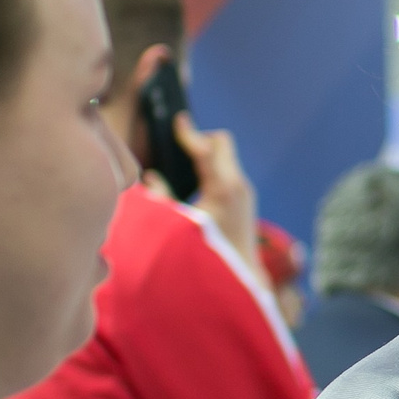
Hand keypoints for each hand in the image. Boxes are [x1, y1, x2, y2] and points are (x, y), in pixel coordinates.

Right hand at [169, 112, 260, 268]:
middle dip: (201, 141)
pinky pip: (229, 172)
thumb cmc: (206, 255)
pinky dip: (214, 169)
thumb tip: (151, 178)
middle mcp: (239, 186)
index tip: (178, 120)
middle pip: (223, 144)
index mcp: (222, 189)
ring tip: (185, 163)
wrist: (239, 278)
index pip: (206, 149)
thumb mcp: (178, 228)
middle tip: (180, 147)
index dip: (189, 133)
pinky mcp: (246, 200)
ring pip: (227, 158)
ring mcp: (245, 192)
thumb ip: (161, 200)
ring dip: (208, 156)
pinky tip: (197, 182)